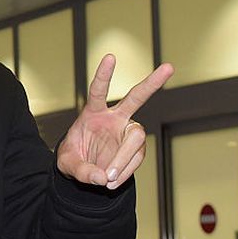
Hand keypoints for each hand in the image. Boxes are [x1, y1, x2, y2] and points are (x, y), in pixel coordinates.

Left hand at [57, 54, 173, 189]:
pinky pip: (134, 160)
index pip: (98, 91)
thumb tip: (101, 177)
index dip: (104, 75)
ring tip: (107, 178)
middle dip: (153, 83)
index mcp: (93, 112)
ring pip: (135, 138)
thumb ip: (81, 170)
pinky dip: (123, 172)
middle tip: (169, 66)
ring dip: (123, 159)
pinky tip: (112, 181)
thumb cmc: (73, 158)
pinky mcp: (135, 148)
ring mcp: (127, 132)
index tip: (110, 57)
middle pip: (136, 98)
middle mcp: (115, 117)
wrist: (85, 171)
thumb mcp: (67, 164)